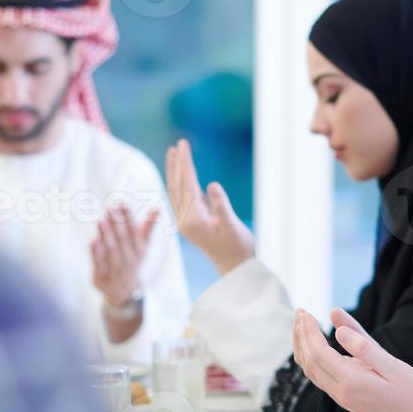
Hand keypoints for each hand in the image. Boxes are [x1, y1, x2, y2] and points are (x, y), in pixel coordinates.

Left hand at [91, 204, 158, 307]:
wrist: (124, 292)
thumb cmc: (131, 260)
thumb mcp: (142, 245)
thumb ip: (148, 226)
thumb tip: (159, 207)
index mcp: (139, 249)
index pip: (134, 230)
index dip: (128, 216)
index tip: (122, 203)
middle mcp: (129, 258)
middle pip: (122, 239)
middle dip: (116, 223)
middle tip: (110, 208)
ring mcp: (116, 268)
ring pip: (111, 250)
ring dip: (106, 235)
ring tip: (101, 220)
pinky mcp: (103, 276)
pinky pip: (100, 263)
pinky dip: (97, 253)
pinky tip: (93, 241)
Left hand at [166, 140, 253, 274]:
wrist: (235, 267)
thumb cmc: (238, 247)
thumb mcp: (233, 226)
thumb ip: (222, 206)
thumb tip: (212, 185)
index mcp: (193, 220)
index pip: (186, 185)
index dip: (184, 163)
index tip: (183, 144)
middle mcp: (184, 220)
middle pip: (176, 186)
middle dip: (176, 164)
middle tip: (178, 144)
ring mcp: (185, 222)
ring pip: (176, 191)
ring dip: (175, 171)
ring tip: (174, 153)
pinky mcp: (190, 223)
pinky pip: (181, 198)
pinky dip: (180, 182)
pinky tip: (182, 174)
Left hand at [291, 307, 412, 411]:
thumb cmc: (411, 392)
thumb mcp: (392, 365)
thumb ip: (364, 347)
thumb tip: (338, 330)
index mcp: (351, 381)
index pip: (319, 352)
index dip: (309, 331)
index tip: (305, 312)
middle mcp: (340, 392)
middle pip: (309, 361)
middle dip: (301, 335)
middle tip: (300, 312)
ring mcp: (340, 397)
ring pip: (310, 370)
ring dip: (302, 346)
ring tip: (301, 325)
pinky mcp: (344, 398)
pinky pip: (318, 377)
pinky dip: (310, 358)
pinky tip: (312, 346)